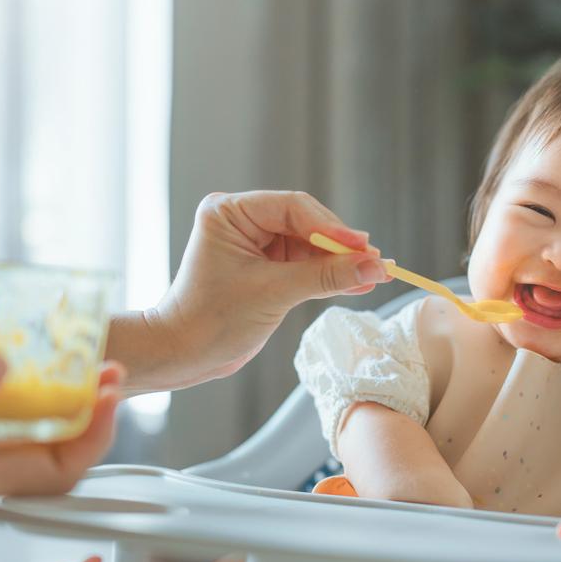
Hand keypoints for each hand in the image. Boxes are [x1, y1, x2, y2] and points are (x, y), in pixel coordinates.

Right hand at [0, 356, 122, 506]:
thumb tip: (5, 372)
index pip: (59, 471)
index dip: (96, 434)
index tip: (111, 388)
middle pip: (52, 456)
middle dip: (89, 415)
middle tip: (106, 369)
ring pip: (26, 438)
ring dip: (61, 404)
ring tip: (80, 363)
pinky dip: (23, 395)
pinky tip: (21, 363)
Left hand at [126, 190, 390, 391]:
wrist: (185, 354)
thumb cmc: (212, 319)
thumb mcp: (274, 293)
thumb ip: (325, 277)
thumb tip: (374, 267)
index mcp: (230, 211)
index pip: (293, 208)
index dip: (332, 227)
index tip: (363, 248)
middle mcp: (242, 220)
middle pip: (307, 224)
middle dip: (341, 246)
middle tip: (375, 263)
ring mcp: (256, 244)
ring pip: (310, 246)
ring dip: (340, 263)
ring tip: (375, 275)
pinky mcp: (266, 267)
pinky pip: (305, 265)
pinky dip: (329, 276)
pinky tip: (358, 283)